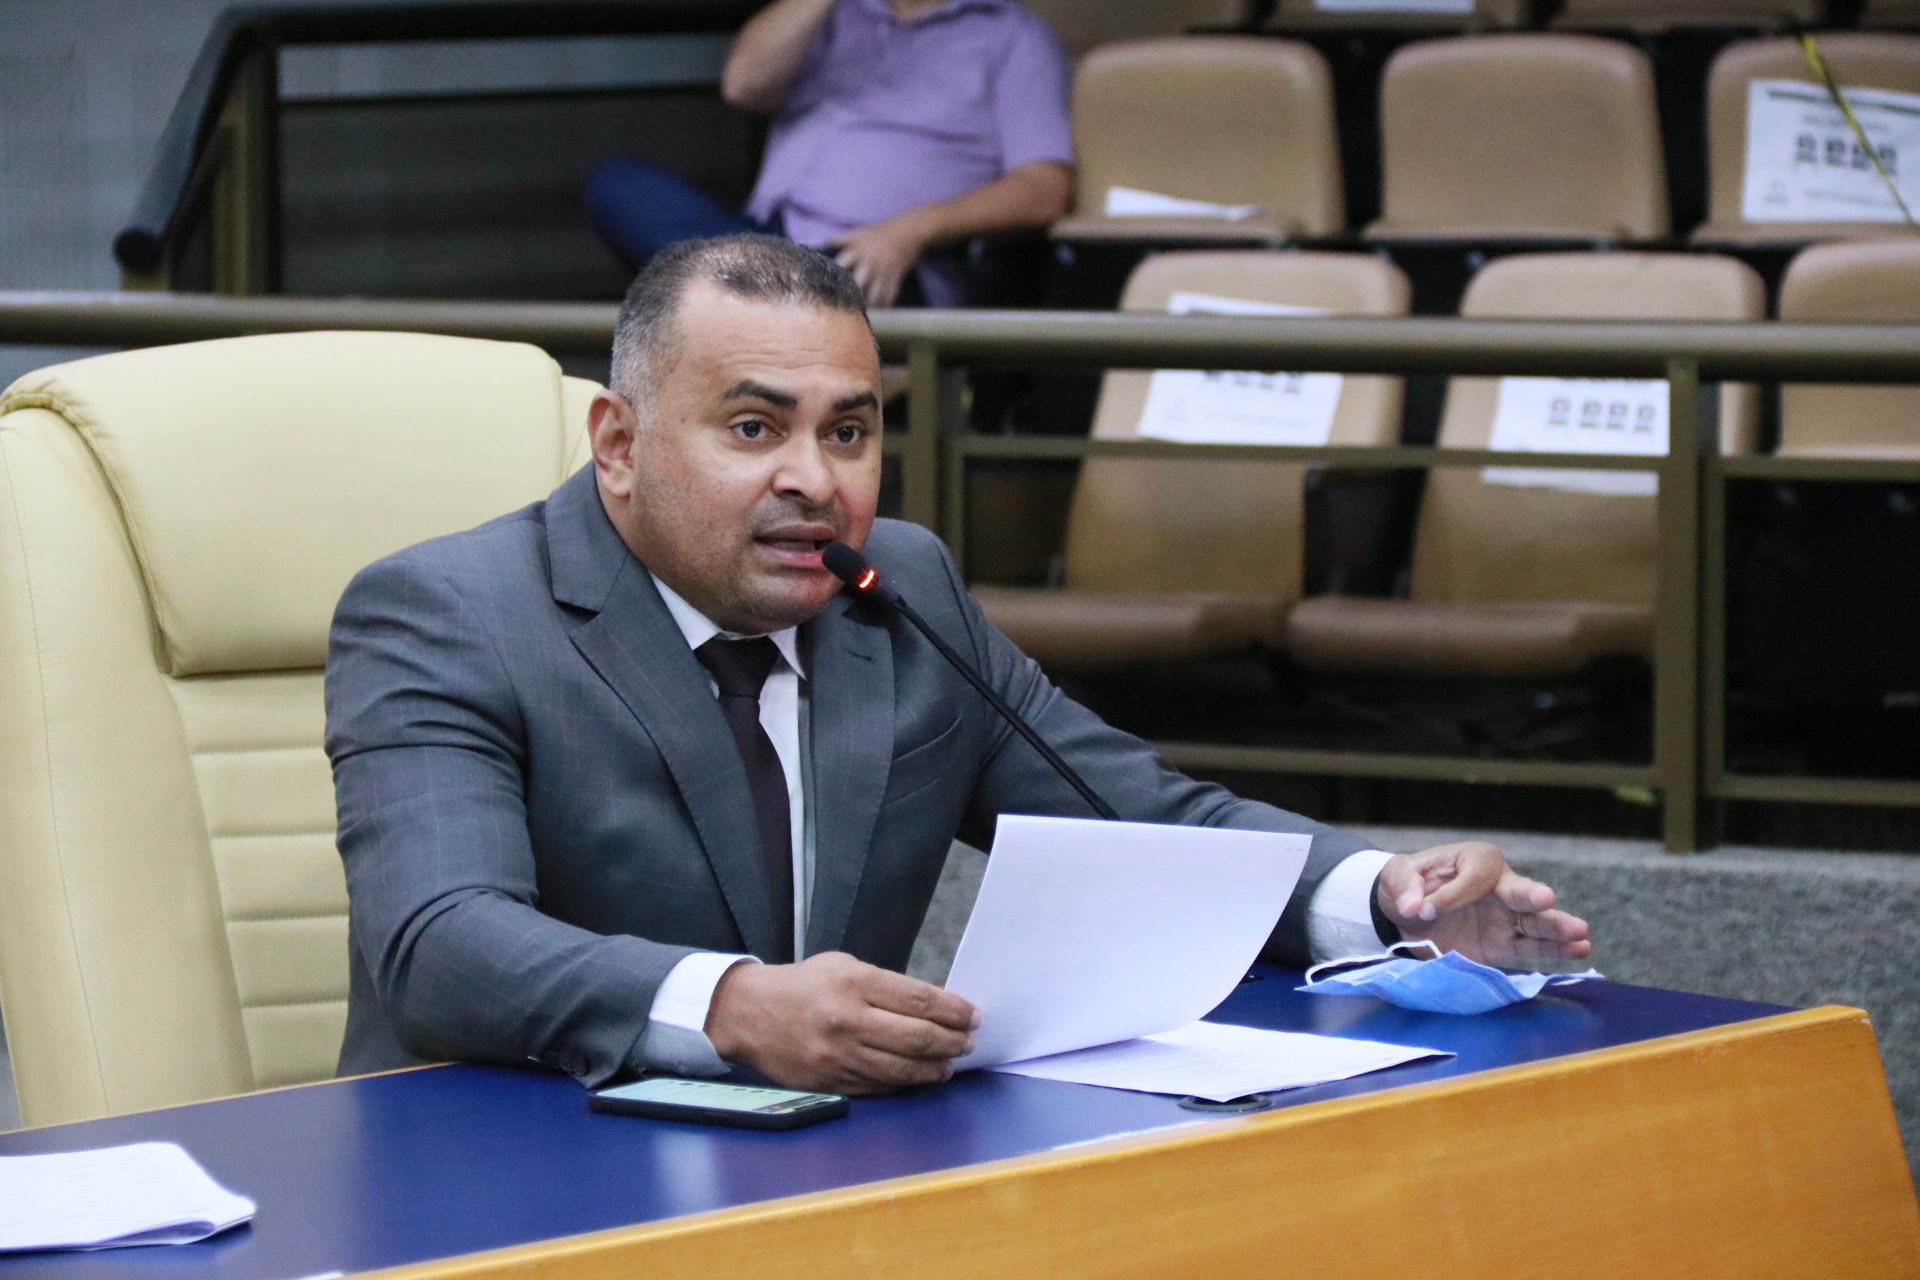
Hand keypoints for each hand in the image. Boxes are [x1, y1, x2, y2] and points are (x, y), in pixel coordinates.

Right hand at [704, 951, 979, 1093]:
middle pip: (917, 1037)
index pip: (919, 1000)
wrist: (748, 1014)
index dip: (953, 1010)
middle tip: (968, 1042)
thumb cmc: (803, 986)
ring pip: (902, 1068)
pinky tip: (919, 1076)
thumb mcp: (843, 967)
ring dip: (935, 1068)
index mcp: (854, 983)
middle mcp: (848, 1020)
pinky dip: (905, 1082)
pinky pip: (879, 1086)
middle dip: (952, 1041)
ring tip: (950, 1063)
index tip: (973, 1016)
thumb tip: (933, 1006)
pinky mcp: (831, 1081)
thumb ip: (885, 986)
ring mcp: (839, 1055)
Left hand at [829, 214, 930, 307]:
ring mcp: (884, 271)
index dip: (833, 275)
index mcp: (858, 250)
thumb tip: (826, 240)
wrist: (909, 230)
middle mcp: (870, 262)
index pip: (842, 264)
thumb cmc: (882, 232)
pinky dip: (885, 303)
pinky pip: (890, 294)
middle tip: (845, 306)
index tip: (827, 287)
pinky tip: (880, 308)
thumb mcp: (861, 232)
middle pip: (858, 283)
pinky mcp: (896, 276)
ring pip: (875, 294)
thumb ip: (843, 239)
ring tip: (863, 312)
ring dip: (869, 304)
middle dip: (851, 295)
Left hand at [1377, 843, 1590, 966]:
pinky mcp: (1504, 944)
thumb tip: (1415, 906)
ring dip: (1555, 927)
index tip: (1426, 907)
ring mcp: (1505, 917)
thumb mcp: (1397, 877)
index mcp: (1474, 861)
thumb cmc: (1407, 887)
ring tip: (1579, 933)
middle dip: (1529, 896)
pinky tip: (1579, 950)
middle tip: (1544, 899)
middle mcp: (1499, 886)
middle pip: (1518, 891)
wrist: (1406, 916)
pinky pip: (1530, 948)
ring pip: (1534, 921)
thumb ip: (1405, 887)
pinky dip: (1554, 950)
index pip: (1475, 877)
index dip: (1453, 894)